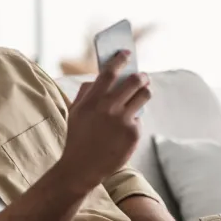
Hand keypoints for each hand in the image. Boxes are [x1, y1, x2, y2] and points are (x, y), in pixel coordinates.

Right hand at [58, 51, 151, 190]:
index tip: (126, 53)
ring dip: (144, 91)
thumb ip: (86, 92)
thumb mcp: (75, 112)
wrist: (82, 168)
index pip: (110, 72)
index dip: (120, 59)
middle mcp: (109, 107)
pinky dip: (134, 119)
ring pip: (144, 95)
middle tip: (142, 76)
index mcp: (92, 100)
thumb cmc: (78, 137)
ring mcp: (123, 120)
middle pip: (134, 80)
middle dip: (141, 75)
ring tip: (142, 92)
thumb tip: (99, 78)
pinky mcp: (133, 133)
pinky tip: (126, 127)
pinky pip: (140, 118)